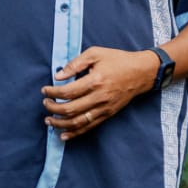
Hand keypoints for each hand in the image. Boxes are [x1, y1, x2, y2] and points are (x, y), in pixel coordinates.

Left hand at [42, 46, 159, 139]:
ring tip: (48, 120)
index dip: (53, 92)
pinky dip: (74, 133)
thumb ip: (76, 63)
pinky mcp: (108, 114)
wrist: (142, 72)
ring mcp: (104, 108)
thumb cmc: (118, 60)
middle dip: (53, 108)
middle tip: (45, 103)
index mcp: (95, 80)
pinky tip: (63, 134)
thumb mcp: (96, 53)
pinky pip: (89, 127)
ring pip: (78, 122)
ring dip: (60, 124)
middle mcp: (99, 97)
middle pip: (70, 109)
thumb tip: (58, 75)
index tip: (45, 90)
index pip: (67, 92)